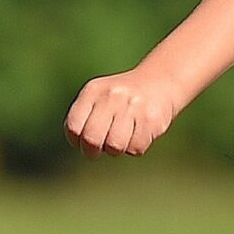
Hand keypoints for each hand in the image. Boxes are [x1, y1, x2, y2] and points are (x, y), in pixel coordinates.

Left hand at [65, 69, 180, 158]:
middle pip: (92, 139)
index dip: (75, 141)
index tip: (82, 141)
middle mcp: (112, 96)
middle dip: (92, 151)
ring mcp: (133, 106)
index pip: (73, 126)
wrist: (161, 82)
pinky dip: (134, 148)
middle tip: (98, 149)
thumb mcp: (98, 97)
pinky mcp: (152, 119)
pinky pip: (136, 148)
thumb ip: (82, 118)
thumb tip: (78, 144)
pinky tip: (136, 135)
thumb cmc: (120, 98)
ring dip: (115, 150)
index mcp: (93, 91)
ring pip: (114, 146)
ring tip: (119, 140)